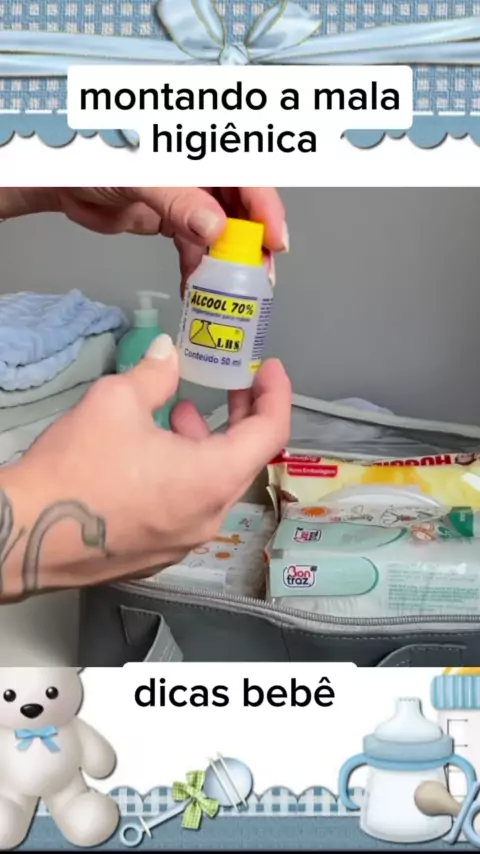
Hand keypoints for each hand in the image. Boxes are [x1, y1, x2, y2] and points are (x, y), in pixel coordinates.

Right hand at [1, 335, 290, 596]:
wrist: (25, 536)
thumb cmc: (78, 465)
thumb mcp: (116, 401)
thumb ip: (155, 374)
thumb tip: (167, 354)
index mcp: (213, 480)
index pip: (271, 434)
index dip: (276, 394)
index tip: (267, 370)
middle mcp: (209, 518)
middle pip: (245, 461)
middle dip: (241, 418)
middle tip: (230, 385)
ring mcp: (184, 543)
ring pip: (213, 486)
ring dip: (206, 446)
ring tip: (178, 414)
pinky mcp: (158, 556)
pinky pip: (187, 509)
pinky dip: (185, 476)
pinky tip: (152, 455)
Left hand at [3, 187, 286, 290]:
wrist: (61, 180)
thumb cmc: (95, 160)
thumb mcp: (142, 177)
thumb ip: (180, 202)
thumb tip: (216, 229)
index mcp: (201, 152)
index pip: (248, 177)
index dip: (266, 209)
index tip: (274, 241)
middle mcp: (201, 175)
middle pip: (242, 209)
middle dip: (253, 243)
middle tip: (260, 276)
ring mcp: (189, 200)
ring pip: (222, 233)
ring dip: (228, 263)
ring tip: (233, 293)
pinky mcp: (173, 221)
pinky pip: (195, 248)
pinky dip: (198, 270)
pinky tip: (198, 291)